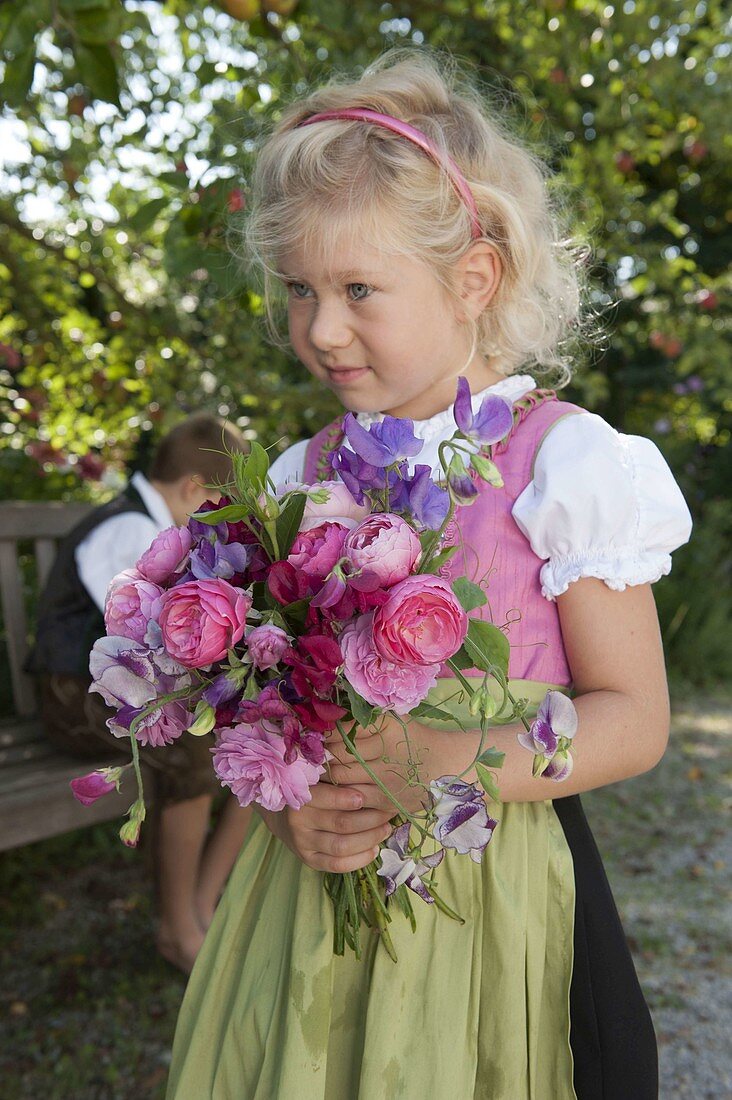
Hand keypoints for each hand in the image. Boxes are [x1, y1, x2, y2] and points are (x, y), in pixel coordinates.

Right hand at [256, 781, 393, 873]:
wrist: (283, 816)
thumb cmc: (310, 789)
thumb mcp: (316, 777)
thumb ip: (336, 775)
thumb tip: (370, 773)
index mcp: (300, 796)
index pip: (326, 798)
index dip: (348, 798)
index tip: (367, 796)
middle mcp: (299, 821)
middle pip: (341, 824)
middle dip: (371, 818)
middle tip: (388, 811)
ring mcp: (303, 843)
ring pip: (341, 847)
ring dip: (369, 838)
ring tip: (385, 828)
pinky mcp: (309, 860)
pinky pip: (337, 865)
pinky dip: (359, 859)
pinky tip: (374, 849)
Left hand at [323, 716, 428, 815]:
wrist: (444, 765)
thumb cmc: (412, 738)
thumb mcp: (395, 719)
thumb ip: (366, 716)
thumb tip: (328, 714)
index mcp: (389, 726)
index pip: (346, 728)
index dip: (327, 731)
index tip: (318, 732)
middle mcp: (388, 752)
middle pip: (339, 753)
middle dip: (323, 752)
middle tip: (315, 751)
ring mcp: (387, 779)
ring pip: (341, 777)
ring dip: (328, 772)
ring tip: (322, 768)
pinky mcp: (386, 801)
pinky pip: (351, 798)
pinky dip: (339, 793)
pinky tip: (334, 788)